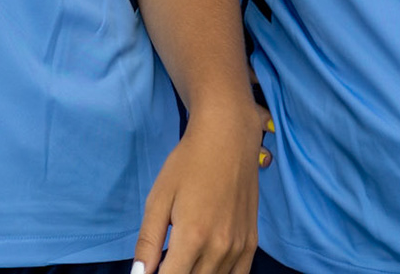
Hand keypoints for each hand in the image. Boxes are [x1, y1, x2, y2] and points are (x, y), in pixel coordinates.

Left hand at [132, 104, 261, 273]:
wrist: (228, 139)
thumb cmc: (188, 164)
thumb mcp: (159, 199)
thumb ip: (148, 242)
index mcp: (193, 237)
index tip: (152, 270)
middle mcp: (219, 248)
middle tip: (166, 260)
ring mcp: (239, 247)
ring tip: (183, 260)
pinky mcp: (251, 243)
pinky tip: (204, 265)